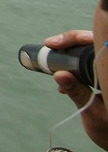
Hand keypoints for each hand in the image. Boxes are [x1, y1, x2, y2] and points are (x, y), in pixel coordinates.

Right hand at [45, 30, 107, 150]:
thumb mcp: (93, 113)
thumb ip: (77, 92)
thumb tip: (59, 74)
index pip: (96, 42)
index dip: (75, 38)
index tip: (53, 44)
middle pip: (93, 42)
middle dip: (70, 42)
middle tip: (49, 45)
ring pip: (92, 52)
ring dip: (72, 56)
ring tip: (54, 68)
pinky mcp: (106, 78)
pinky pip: (93, 64)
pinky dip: (77, 68)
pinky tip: (66, 83)